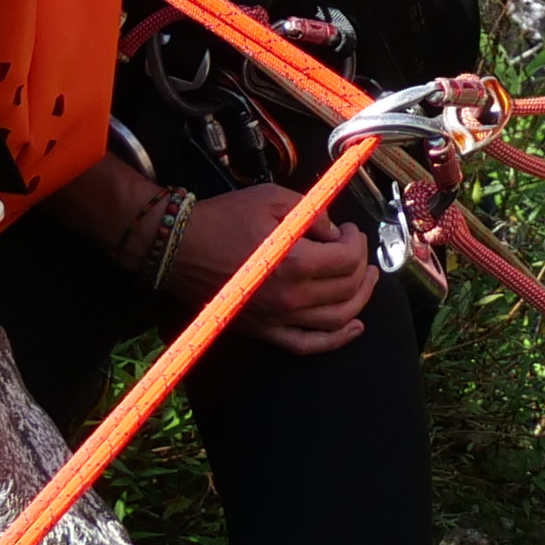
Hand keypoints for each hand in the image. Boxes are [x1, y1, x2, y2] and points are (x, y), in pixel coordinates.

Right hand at [173, 181, 377, 354]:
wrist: (178, 248)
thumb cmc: (222, 219)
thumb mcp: (272, 199)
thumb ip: (313, 213)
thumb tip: (335, 230)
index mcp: (294, 262)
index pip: (348, 259)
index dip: (357, 242)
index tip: (349, 230)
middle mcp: (289, 297)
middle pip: (347, 288)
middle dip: (361, 265)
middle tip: (355, 248)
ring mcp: (276, 319)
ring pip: (337, 319)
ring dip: (360, 299)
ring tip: (366, 280)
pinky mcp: (263, 331)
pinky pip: (307, 345)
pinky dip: (335, 340)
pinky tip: (354, 328)